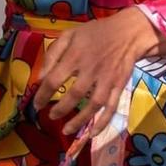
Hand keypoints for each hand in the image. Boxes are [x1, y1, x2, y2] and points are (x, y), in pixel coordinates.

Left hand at [33, 8, 165, 135]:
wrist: (128, 32)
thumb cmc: (95, 33)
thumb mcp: (69, 35)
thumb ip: (53, 54)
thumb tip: (40, 78)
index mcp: (75, 55)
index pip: (54, 79)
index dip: (43, 94)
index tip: (37, 104)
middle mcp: (91, 70)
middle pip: (74, 94)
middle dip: (60, 109)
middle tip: (51, 116)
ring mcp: (107, 80)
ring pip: (93, 105)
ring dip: (79, 121)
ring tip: (66, 130)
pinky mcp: (119, 86)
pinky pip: (112, 108)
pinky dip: (103, 122)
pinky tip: (92, 134)